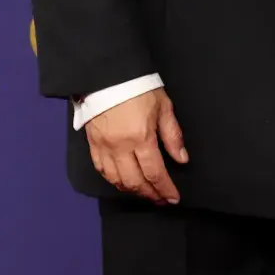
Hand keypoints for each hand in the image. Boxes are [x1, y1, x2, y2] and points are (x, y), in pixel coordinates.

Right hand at [86, 90, 187, 204]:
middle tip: (160, 200)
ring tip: (145, 193)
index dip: (165, 189)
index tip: (173, 198)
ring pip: (117, 180)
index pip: (155, 172)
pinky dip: (113, 181)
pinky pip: (101, 171)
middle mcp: (121, 148)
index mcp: (141, 137)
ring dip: (132, 191)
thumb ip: (172, 135)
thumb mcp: (163, 107)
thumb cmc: (140, 88)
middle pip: (135, 182)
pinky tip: (122, 183)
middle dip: (150, 194)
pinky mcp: (92, 145)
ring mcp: (104, 148)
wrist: (108, 75)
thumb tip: (182, 159)